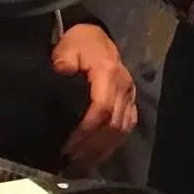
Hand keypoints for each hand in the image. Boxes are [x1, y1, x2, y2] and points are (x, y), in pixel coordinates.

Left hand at [51, 23, 136, 169]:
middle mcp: (124, 85)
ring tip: (82, 160)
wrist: (93, 34)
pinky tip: (100, 151)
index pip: (102, 108)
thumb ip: (64, 62)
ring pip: (123, 127)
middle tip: (70, 157)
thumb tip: (63, 74)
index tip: (68, 145)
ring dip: (104, 147)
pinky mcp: (130, 98)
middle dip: (92, 144)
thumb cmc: (78, 42)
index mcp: (108, 73)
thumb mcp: (66, 48)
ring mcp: (130, 93)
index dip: (86, 130)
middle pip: (114, 123)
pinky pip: (128, 124)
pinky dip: (115, 141)